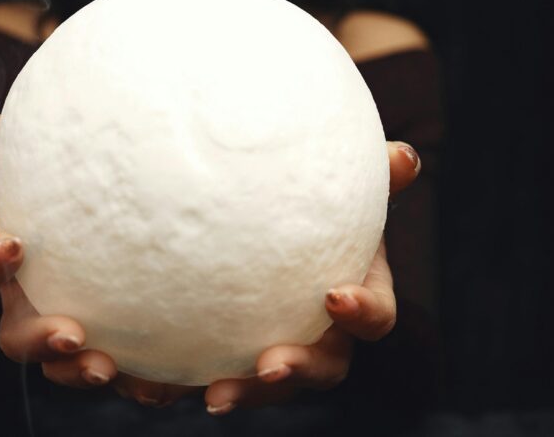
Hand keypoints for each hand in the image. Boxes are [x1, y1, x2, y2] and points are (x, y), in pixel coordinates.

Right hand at [0, 113, 202, 407]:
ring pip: (67, 367)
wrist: (142, 217)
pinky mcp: (122, 353)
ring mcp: (77, 335)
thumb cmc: (86, 189)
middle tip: (71, 333)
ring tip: (111, 368)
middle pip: (16, 337)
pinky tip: (167, 380)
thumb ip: (26, 144)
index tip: (15, 244)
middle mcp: (35, 304)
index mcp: (15, 262)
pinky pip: (129, 377)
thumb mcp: (60, 162)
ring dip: (81, 372)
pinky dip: (143, 383)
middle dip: (37, 340)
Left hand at [201, 141, 420, 415]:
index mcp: (355, 294)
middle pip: (322, 366)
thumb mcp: (341, 187)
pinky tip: (147, 383)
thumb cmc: (313, 204)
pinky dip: (175, 386)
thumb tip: (405, 157)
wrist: (259, 219)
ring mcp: (271, 347)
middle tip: (268, 366)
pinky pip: (203, 376)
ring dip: (242, 393)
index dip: (363, 312)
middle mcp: (318, 332)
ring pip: (264, 386)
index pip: (374, 314)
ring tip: (212, 395)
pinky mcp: (223, 355)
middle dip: (298, 371)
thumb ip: (373, 173)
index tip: (334, 297)